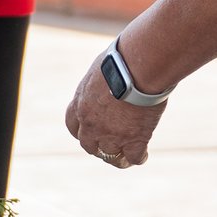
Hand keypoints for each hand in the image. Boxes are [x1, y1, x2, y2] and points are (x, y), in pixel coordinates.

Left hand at [64, 55, 165, 169]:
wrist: (137, 66)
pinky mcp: (134, 140)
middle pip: (89, 145)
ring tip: (127, 155)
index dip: (82, 130)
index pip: (73, 125)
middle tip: (111, 143)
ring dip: (118, 157)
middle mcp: (92, 123)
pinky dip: (139, 157)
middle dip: (99, 146)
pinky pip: (133, 158)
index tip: (91, 130)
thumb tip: (109, 78)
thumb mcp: (101, 69)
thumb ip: (100, 83)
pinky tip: (143, 153)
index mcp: (81, 103)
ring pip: (110, 157)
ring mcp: (112, 135)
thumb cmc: (122, 58)